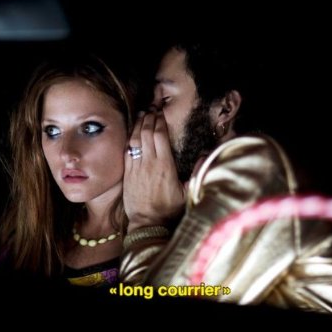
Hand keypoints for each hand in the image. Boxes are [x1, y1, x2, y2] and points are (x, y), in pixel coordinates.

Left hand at [124, 112, 186, 231]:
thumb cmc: (168, 209)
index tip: (161, 112)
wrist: (147, 223)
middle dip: (149, 118)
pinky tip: (132, 132)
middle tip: (151, 108)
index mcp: (165, 166)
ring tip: (142, 114)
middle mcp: (150, 163)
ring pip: (136, 140)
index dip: (160, 122)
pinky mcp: (127, 173)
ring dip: (139, 125)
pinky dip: (130, 138)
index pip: (161, 136)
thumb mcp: (187, 193)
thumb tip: (203, 158)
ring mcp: (136, 167)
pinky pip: (127, 151)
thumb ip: (196, 174)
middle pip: (147, 133)